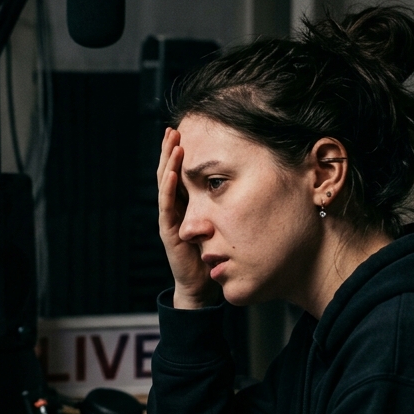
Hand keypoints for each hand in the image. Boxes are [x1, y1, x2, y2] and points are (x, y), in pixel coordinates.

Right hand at [157, 127, 217, 307]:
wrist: (202, 285)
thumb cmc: (212, 255)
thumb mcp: (221, 223)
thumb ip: (225, 206)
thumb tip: (248, 185)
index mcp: (185, 204)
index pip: (179, 173)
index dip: (179, 154)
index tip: (183, 131)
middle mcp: (174, 208)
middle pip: (168, 173)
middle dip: (170, 151)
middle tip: (172, 129)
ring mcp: (169, 218)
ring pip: (165, 185)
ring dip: (168, 163)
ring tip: (173, 143)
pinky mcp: (169, 231)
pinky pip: (167, 205)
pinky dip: (169, 187)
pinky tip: (173, 172)